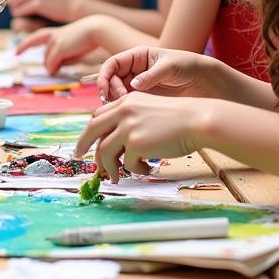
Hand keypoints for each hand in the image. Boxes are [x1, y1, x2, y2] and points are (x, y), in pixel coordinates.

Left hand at [0, 0, 80, 23]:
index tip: (13, 5)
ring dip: (14, 8)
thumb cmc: (58, 1)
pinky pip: (21, 9)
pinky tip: (23, 14)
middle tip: (14, 10)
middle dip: (9, 3)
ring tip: (20, 11)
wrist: (76, 7)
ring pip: (14, 1)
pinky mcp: (39, 3)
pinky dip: (19, 13)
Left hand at [16, 18, 101, 74]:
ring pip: (47, 60)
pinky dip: (53, 69)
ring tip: (59, 70)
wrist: (97, 29)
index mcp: (56, 33)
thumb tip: (53, 67)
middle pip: (45, 55)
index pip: (37, 38)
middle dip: (48, 63)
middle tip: (53, 70)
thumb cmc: (89, 38)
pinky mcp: (59, 48)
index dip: (25, 45)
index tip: (16, 52)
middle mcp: (53, 36)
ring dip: (51, 67)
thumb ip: (63, 56)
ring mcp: (55, 41)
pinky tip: (56, 72)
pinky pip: (52, 63)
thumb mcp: (73, 47)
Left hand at [73, 91, 208, 178]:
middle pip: (92, 131)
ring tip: (116, 177)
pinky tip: (147, 169)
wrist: (196, 120)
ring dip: (109, 167)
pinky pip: (127, 163)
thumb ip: (130, 119)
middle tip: (82, 160)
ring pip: (105, 151)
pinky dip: (135, 170)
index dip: (90, 131)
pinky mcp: (135, 143)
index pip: (98, 116)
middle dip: (84, 147)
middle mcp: (122, 111)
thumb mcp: (148, 109)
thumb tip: (114, 141)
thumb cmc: (178, 118)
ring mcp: (127, 127)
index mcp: (125, 101)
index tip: (86, 142)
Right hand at [92, 45, 219, 102]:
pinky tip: (131, 115)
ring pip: (116, 94)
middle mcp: (133, 71)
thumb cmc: (188, 66)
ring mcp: (136, 86)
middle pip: (110, 81)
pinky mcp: (143, 100)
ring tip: (126, 109)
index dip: (104, 76)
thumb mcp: (170, 66)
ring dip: (116, 102)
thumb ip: (151, 76)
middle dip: (111, 91)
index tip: (105, 90)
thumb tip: (133, 85)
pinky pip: (127, 104)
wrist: (204, 82)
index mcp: (137, 57)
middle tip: (122, 101)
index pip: (112, 64)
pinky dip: (125, 110)